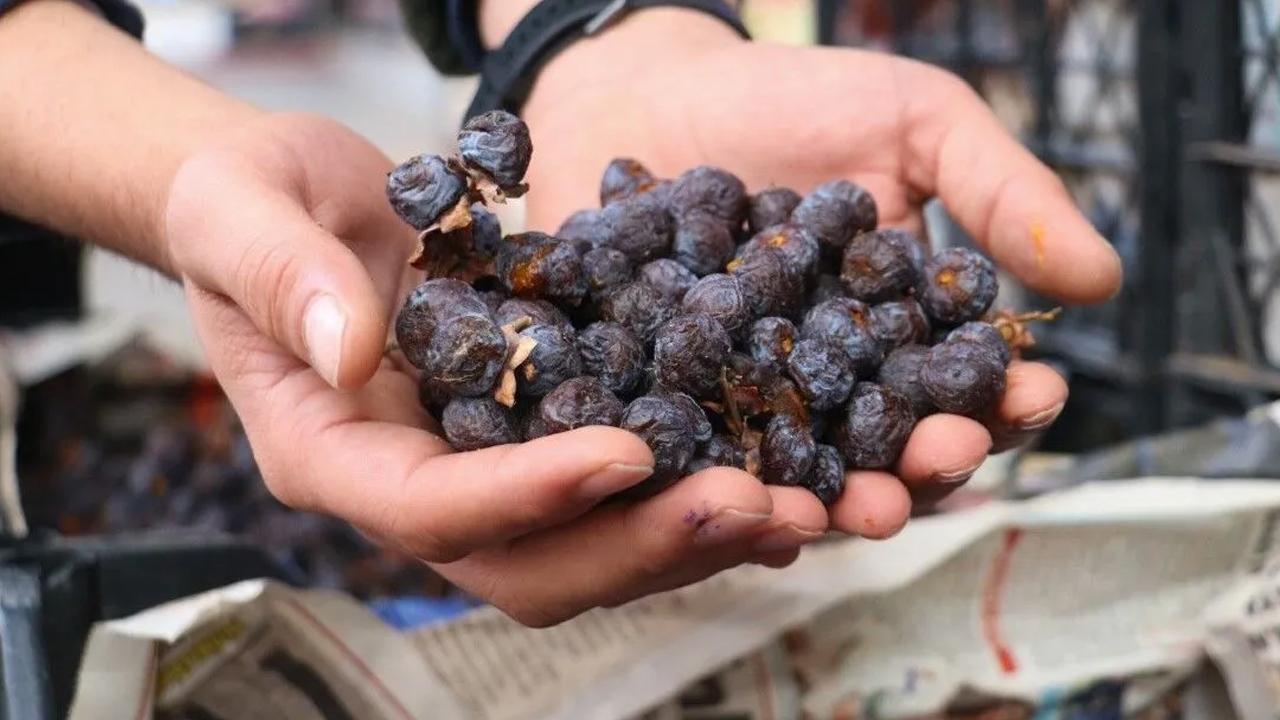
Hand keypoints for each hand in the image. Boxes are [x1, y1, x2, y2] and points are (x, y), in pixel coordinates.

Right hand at [166, 113, 827, 625]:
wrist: (299, 200)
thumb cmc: (248, 201)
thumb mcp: (237, 211)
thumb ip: (282, 277)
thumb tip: (354, 348)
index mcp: (330, 453)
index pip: (431, 507)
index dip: (530, 494)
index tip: (627, 452)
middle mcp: (412, 486)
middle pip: (530, 565)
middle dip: (642, 545)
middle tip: (754, 504)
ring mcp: (478, 473)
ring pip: (589, 549)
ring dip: (693, 536)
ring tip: (797, 504)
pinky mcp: (534, 439)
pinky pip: (617, 492)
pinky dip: (695, 490)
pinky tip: (781, 470)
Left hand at [518, 12, 1121, 524]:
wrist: (657, 90)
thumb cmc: (797, 100)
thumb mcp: (917, 125)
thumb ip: (1001, 196)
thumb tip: (1103, 279)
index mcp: (906, 332)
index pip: (968, 385)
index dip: (1006, 400)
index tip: (1033, 396)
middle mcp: (836, 385)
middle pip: (891, 449)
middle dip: (926, 465)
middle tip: (943, 459)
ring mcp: (753, 405)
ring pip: (803, 473)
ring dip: (837, 500)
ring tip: (859, 509)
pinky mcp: (672, 411)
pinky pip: (698, 460)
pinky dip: (720, 483)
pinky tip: (739, 499)